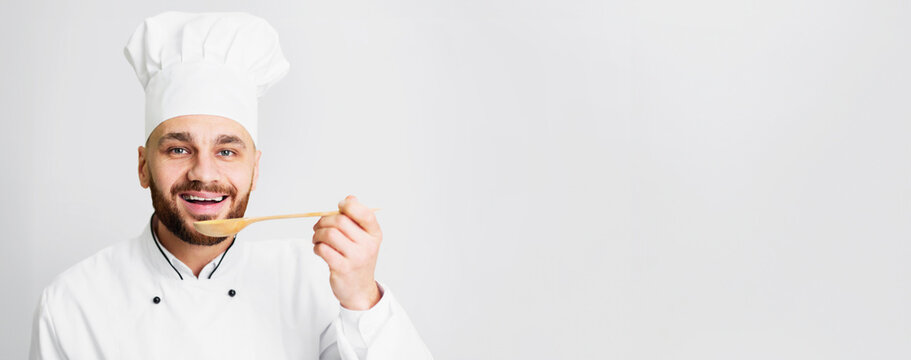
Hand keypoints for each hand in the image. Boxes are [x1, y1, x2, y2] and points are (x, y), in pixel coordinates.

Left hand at [312, 195, 382, 309]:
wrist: (359, 290)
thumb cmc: (359, 260)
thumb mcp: (364, 239)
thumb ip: (357, 218)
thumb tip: (350, 198)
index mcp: (375, 234)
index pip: (364, 213)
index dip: (349, 205)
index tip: (339, 207)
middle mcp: (368, 245)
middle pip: (341, 221)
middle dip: (324, 221)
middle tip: (319, 226)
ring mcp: (356, 258)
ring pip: (329, 234)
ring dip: (317, 234)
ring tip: (317, 238)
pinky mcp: (342, 268)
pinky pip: (323, 249)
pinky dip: (316, 247)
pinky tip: (319, 250)